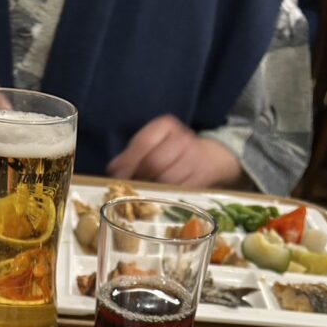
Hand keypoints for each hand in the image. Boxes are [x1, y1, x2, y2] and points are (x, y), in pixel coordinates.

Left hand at [106, 115, 240, 187]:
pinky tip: (157, 201)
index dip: (128, 161)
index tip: (116, 175)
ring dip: (151, 190)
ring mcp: (195, 160)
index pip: (144, 142)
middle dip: (138, 178)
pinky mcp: (201, 180)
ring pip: (166, 180)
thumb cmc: (174, 153)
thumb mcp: (154, 144)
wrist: (213, 159)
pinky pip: (178, 193)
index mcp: (166, 126)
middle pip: (154, 163)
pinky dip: (164, 199)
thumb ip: (132, 154)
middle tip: (129, 189)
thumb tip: (112, 170)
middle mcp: (182, 139)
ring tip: (142, 195)